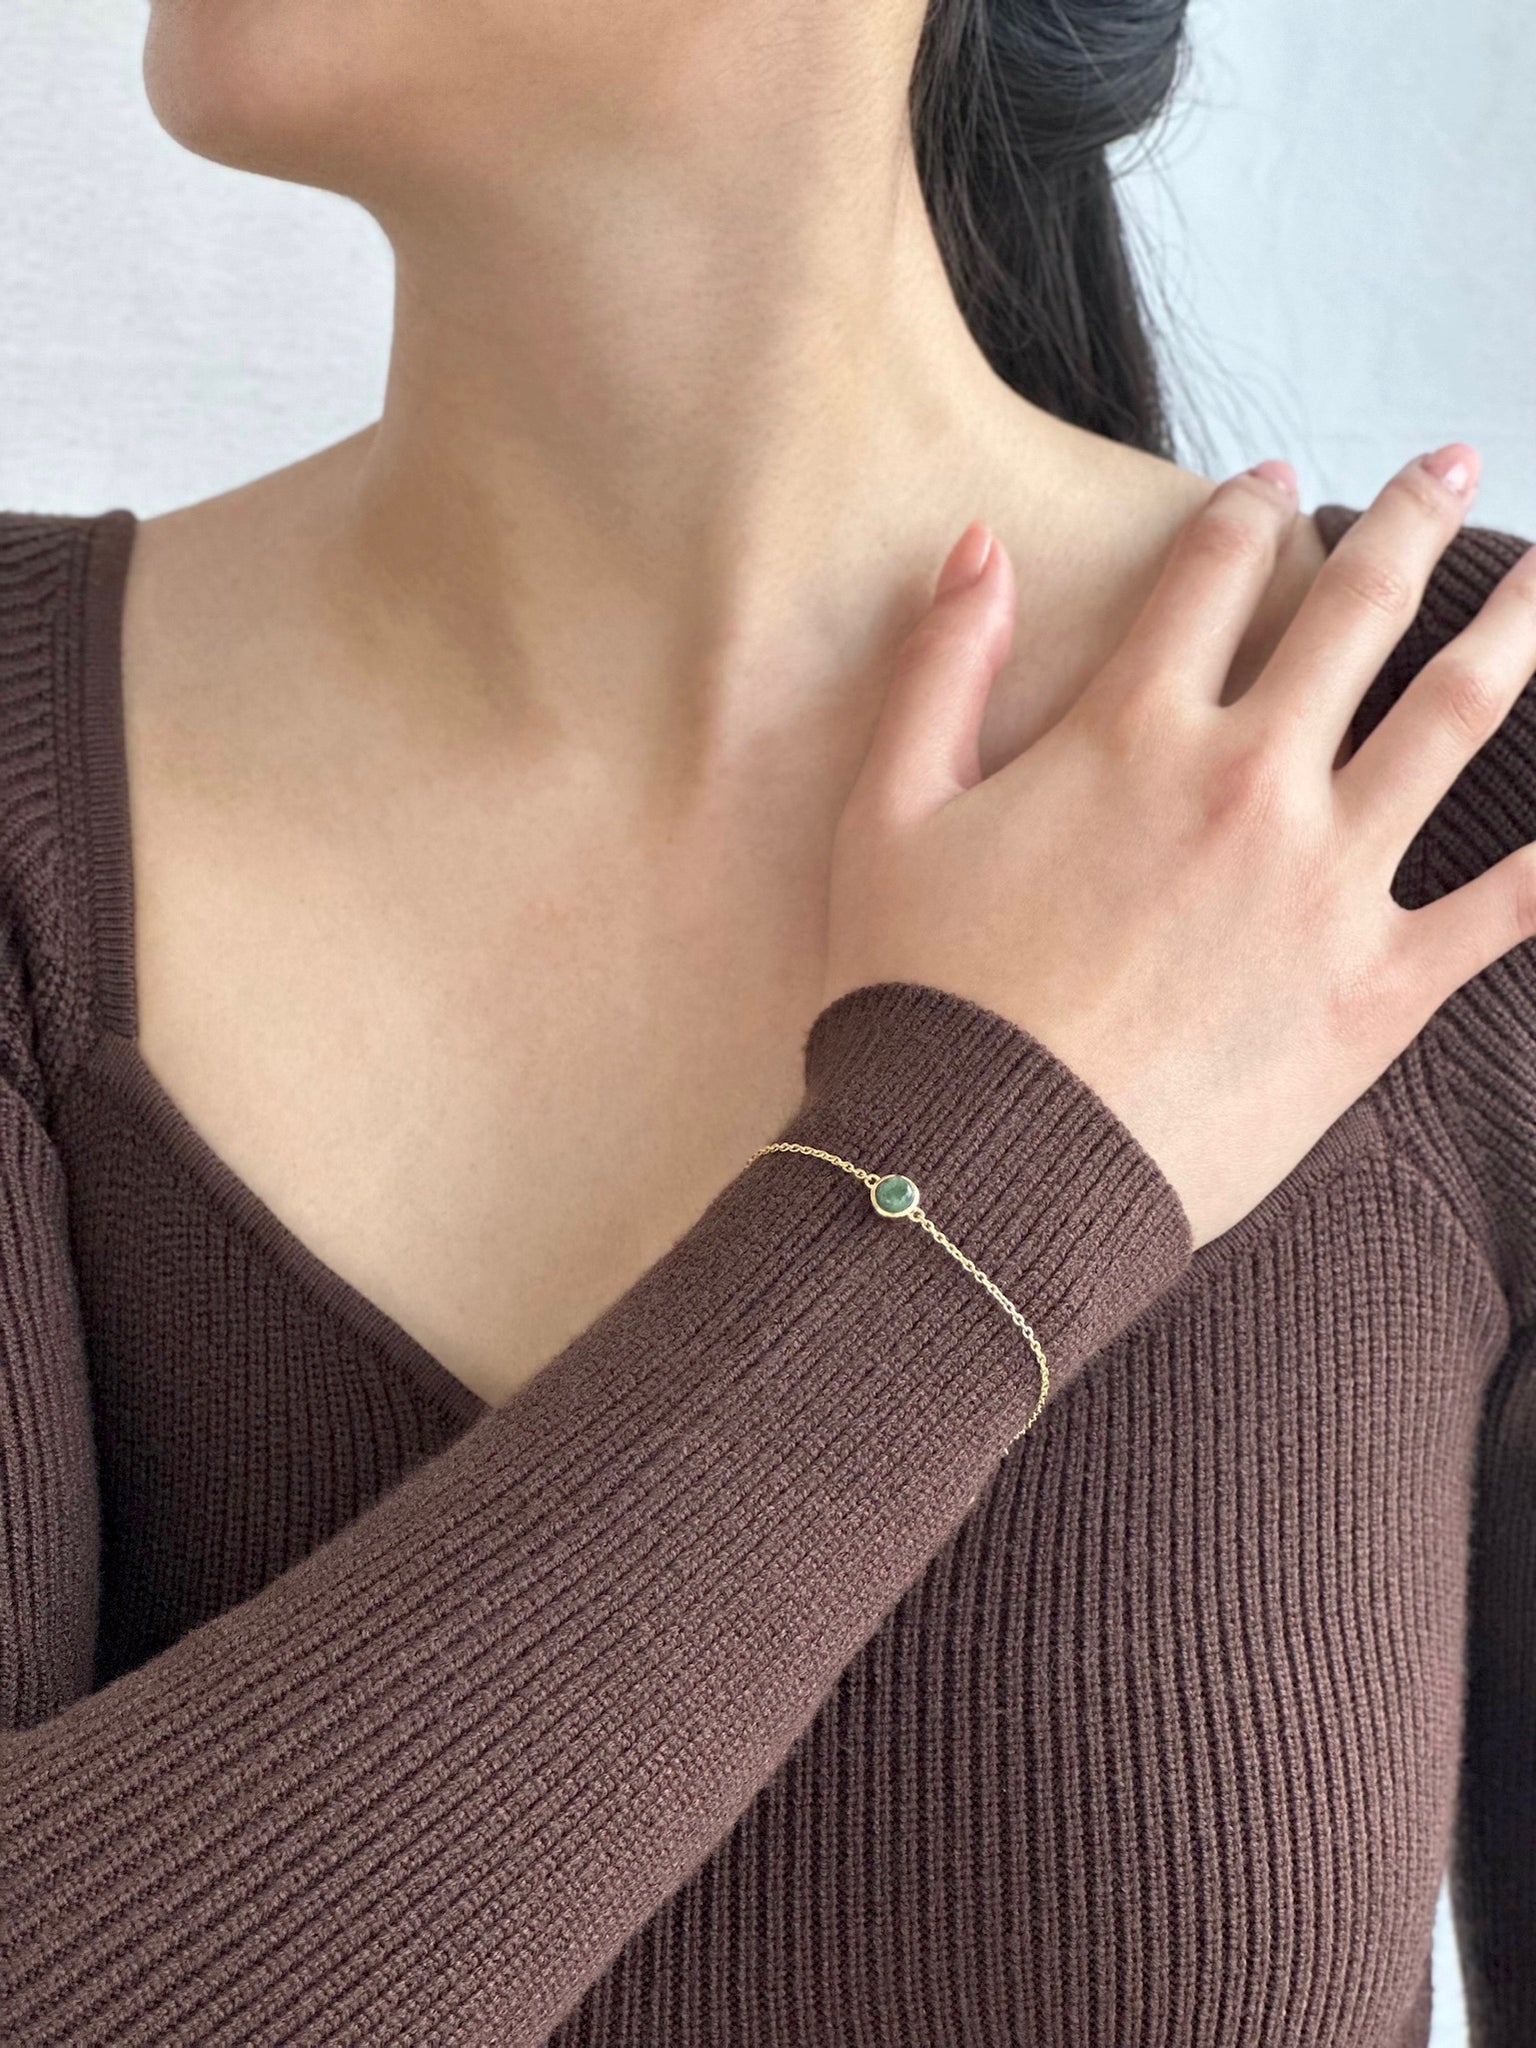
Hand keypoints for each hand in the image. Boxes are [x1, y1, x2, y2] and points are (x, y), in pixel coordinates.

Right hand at [824, 448, 1535, 1249]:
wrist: (986, 1165)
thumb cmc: (923, 997)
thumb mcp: (889, 815)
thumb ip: (939, 669)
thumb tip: (977, 545)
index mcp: (1129, 734)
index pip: (1209, 576)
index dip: (1247, 511)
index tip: (1275, 482)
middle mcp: (1246, 781)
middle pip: (1355, 613)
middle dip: (1407, 521)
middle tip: (1452, 464)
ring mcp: (1326, 882)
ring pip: (1453, 716)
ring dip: (1516, 628)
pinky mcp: (1376, 987)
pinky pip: (1504, 906)